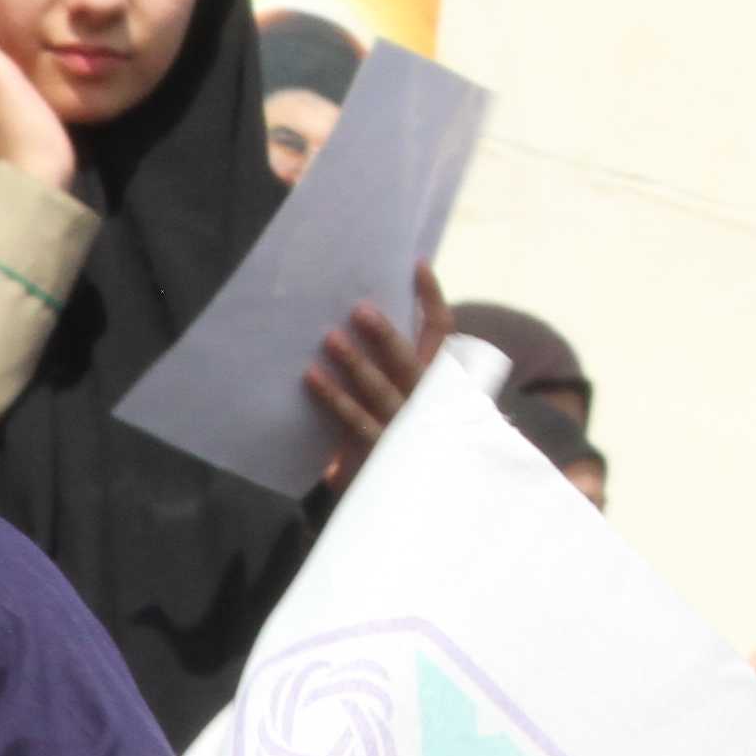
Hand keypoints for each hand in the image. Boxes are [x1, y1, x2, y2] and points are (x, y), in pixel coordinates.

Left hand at [304, 262, 450, 490]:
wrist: (418, 491)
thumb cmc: (407, 427)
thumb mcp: (415, 393)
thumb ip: (400, 360)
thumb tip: (361, 314)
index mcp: (441, 376)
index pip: (444, 330)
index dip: (432, 297)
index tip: (416, 265)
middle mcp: (429, 398)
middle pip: (411, 359)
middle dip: (386, 333)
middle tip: (358, 309)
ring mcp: (406, 424)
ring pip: (381, 388)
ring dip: (354, 363)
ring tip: (329, 339)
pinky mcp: (381, 448)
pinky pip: (355, 419)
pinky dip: (332, 398)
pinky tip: (311, 377)